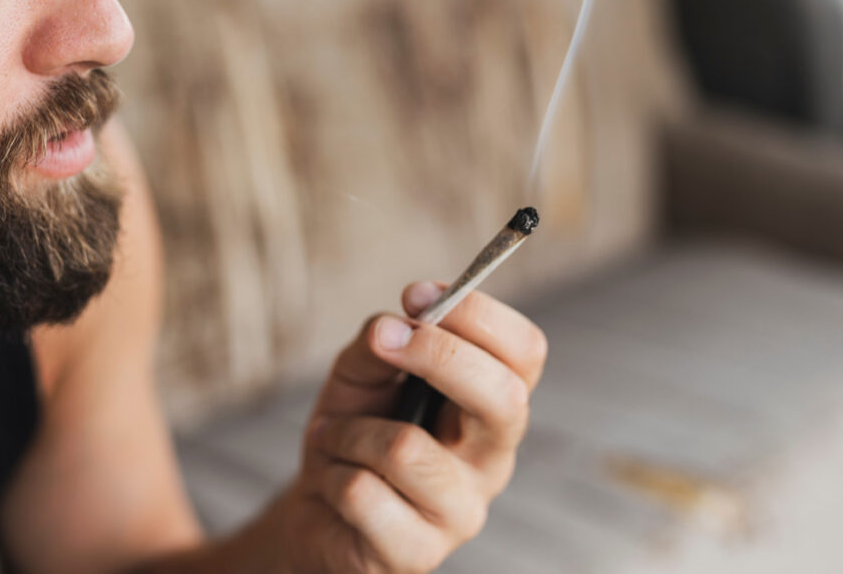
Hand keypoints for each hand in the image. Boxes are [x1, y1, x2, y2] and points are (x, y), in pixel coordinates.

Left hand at [282, 281, 547, 572]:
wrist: (317, 506)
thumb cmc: (354, 430)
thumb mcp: (363, 370)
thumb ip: (382, 340)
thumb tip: (395, 327)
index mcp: (491, 405)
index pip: (526, 353)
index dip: (478, 314)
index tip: (416, 294)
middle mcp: (491, 458)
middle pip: (504, 397)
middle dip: (437, 356)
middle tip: (382, 342)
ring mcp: (462, 512)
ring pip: (406, 448)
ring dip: (350, 431)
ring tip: (335, 437)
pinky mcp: (419, 554)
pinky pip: (363, 493)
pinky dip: (331, 475)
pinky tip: (333, 483)